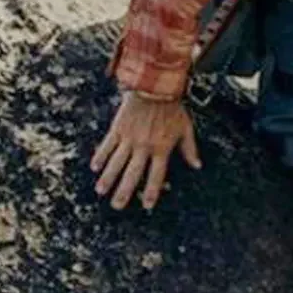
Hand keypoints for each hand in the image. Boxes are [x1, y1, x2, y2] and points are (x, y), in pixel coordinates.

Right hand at [91, 91, 200, 210]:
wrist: (156, 85)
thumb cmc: (173, 107)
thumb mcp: (186, 128)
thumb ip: (190, 149)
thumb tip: (198, 166)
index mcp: (162, 148)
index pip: (156, 175)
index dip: (152, 191)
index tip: (147, 205)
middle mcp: (144, 146)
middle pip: (133, 174)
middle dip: (124, 191)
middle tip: (117, 206)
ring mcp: (129, 138)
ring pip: (117, 162)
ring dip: (108, 178)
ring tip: (101, 191)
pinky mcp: (118, 128)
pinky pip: (107, 145)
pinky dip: (101, 156)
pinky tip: (94, 167)